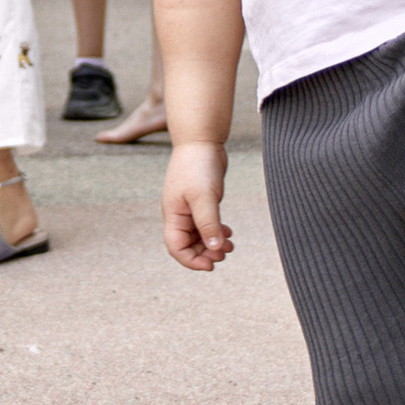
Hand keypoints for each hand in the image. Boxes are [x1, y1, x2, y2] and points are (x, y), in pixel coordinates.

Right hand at [162, 139, 231, 271]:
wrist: (201, 140)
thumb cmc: (198, 166)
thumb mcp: (204, 197)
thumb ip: (208, 224)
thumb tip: (213, 249)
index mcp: (173, 215)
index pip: (176, 247)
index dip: (191, 261)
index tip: (211, 265)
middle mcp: (178, 214)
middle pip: (187, 245)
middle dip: (205, 254)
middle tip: (225, 254)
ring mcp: (189, 207)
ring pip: (198, 236)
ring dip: (213, 244)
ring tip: (230, 246)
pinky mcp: (200, 201)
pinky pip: (206, 224)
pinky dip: (216, 231)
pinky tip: (229, 232)